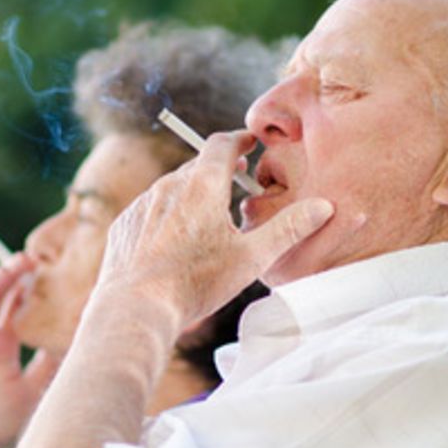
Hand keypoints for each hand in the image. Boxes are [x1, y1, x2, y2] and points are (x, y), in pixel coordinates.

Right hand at [0, 255, 61, 447]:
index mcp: (4, 344)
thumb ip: (51, 362)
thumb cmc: (0, 422)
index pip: (16, 305)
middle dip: (13, 275)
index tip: (49, 270)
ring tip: (10, 268)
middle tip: (33, 260)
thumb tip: (79, 337)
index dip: (29, 286)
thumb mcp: (35, 387)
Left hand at [96, 131, 333, 326]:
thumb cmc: (195, 283)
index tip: (250, 142)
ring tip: (207, 212)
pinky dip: (165, 215)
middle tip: (236, 176)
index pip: (221, 144)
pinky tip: (174, 238)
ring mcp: (141, 205)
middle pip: (196, 165)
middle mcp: (167, 187)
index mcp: (201, 185)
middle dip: (218, 167)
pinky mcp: (124, 225)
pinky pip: (149, 210)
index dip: (239, 140)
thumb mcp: (251, 258)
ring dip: (191, 192)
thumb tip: (324, 206)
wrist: (135, 307)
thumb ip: (288, 229)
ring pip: (171, 188)